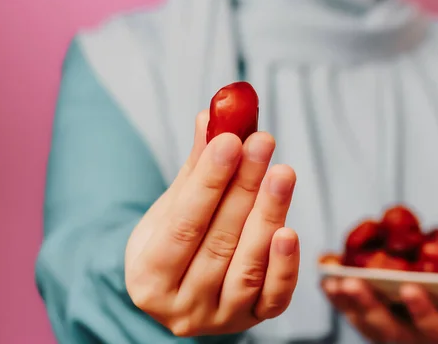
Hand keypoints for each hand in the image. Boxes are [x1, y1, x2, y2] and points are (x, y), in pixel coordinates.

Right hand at [126, 110, 298, 336]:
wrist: (182, 286)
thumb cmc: (172, 242)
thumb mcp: (173, 206)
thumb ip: (196, 168)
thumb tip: (212, 116)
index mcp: (147, 278)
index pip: (182, 226)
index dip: (208, 182)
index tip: (230, 140)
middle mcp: (180, 307)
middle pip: (218, 243)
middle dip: (244, 188)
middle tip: (261, 143)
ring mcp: (218, 319)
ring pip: (248, 267)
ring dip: (268, 215)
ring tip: (282, 172)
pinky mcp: (251, 322)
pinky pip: (274, 298)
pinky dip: (285, 265)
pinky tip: (290, 228)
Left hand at [322, 277, 437, 342]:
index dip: (425, 313)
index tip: (410, 287)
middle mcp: (423, 342)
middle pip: (392, 332)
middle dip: (370, 308)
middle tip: (352, 282)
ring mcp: (398, 337)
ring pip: (368, 326)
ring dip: (348, 304)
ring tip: (332, 281)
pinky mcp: (379, 327)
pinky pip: (356, 317)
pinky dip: (340, 299)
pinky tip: (326, 278)